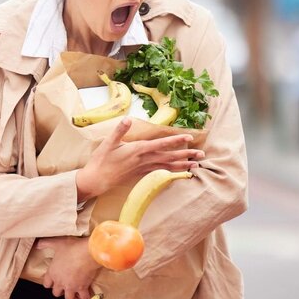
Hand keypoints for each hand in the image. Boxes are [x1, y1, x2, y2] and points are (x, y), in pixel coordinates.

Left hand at [36, 237, 101, 298]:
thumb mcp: (57, 243)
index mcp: (53, 272)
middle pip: (56, 293)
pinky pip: (84, 298)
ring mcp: (71, 287)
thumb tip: (37, 244)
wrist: (87, 253)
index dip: (50, 283)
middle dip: (60, 291)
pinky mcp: (82, 288)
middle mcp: (60, 282)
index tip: (54, 280)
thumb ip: (46, 244)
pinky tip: (87, 296)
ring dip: (71, 297)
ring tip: (76, 294)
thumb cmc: (72, 248)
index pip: (46, 284)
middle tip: (65, 286)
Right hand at [76, 118, 203, 199]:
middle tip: (202, 154)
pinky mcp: (142, 175)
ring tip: (197, 165)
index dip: (176, 140)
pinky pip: (161, 174)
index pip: (161, 144)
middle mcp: (144, 160)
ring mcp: (144, 169)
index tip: (189, 137)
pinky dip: (172, 173)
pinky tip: (180, 174)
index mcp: (138, 149)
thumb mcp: (108, 142)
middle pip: (170, 157)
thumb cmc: (102, 160)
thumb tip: (127, 118)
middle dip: (187, 155)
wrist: (96, 180)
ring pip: (168, 167)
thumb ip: (119, 130)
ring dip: (183, 166)